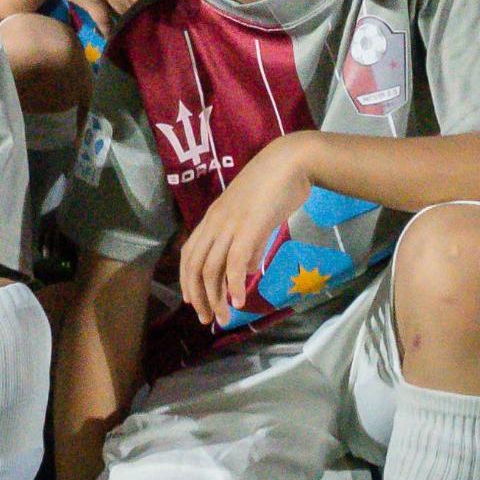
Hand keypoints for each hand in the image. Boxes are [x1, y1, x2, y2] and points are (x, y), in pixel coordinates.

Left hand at [176, 134, 314, 330]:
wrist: (291, 161)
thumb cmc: (276, 185)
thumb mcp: (256, 217)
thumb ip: (249, 243)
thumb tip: (247, 269)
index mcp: (213, 217)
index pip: (189, 253)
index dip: (188, 280)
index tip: (195, 302)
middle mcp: (215, 222)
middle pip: (195, 266)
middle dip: (199, 297)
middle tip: (208, 319)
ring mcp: (229, 224)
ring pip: (211, 269)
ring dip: (215, 298)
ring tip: (224, 318)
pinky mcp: (248, 228)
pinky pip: (234, 263)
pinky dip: (233, 286)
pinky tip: (239, 301)